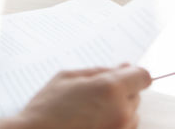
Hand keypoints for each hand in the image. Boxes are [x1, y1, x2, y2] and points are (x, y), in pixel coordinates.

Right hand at [15, 64, 150, 128]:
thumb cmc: (47, 107)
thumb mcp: (66, 77)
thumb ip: (98, 71)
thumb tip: (123, 67)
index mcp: (110, 88)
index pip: (142, 76)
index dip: (131, 73)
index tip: (120, 74)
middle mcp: (122, 111)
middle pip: (136, 94)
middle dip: (120, 90)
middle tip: (93, 93)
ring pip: (132, 113)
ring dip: (118, 108)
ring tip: (89, 110)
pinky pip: (125, 127)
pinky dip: (114, 122)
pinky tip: (91, 122)